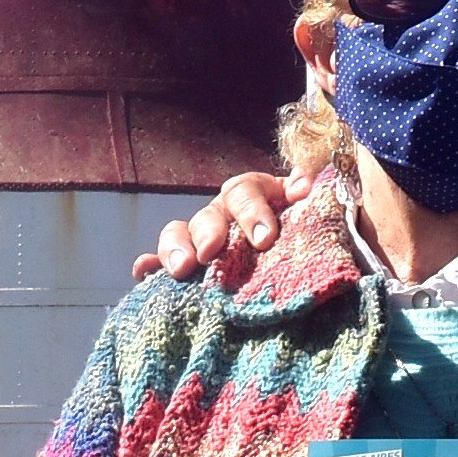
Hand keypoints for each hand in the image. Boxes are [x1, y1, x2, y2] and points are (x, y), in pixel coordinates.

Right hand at [134, 170, 305, 287]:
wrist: (305, 262)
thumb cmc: (310, 235)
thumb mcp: (315, 214)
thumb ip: (309, 197)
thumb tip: (306, 183)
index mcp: (257, 195)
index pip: (246, 191)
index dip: (253, 211)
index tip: (265, 238)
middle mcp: (225, 213)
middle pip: (209, 214)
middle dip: (209, 231)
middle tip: (211, 252)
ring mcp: (202, 238)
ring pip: (179, 233)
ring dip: (176, 247)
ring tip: (181, 268)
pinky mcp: (188, 265)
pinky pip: (161, 262)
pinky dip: (151, 267)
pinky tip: (142, 273)